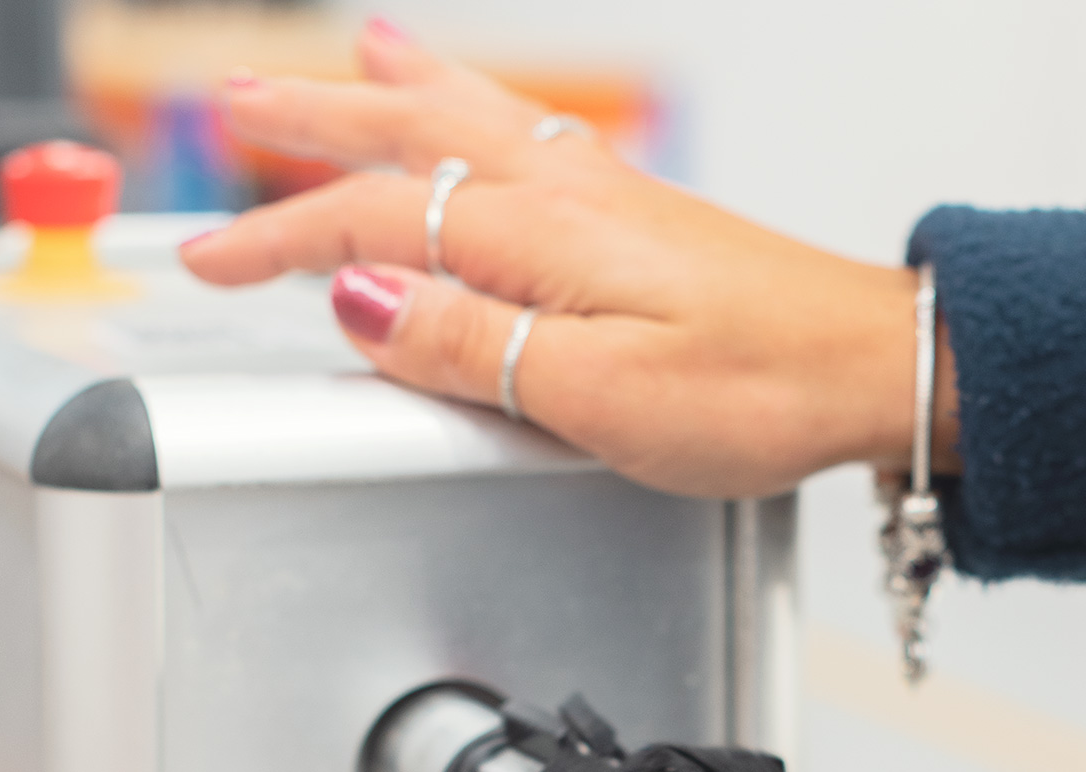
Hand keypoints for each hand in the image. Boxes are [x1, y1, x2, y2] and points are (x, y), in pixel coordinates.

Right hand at [178, 20, 957, 498]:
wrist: (875, 368)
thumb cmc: (760, 391)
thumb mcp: (601, 399)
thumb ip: (473, 348)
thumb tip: (363, 302)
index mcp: (539, 239)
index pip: (374, 223)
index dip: (281, 240)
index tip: (210, 264)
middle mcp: (566, 195)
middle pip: (408, 136)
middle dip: (311, 120)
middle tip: (233, 100)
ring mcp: (606, 194)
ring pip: (467, 118)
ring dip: (387, 90)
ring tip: (342, 57)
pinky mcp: (641, 212)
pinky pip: (525, 131)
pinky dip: (473, 102)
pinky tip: (475, 107)